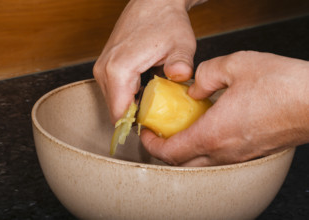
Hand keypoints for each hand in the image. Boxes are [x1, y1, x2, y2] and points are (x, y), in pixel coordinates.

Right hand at [93, 0, 205, 122]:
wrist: (153, 3)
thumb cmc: (165, 21)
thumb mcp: (181, 44)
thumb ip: (181, 63)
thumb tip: (180, 77)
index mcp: (118, 69)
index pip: (119, 114)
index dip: (136, 126)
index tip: (154, 129)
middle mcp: (104, 70)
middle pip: (116, 110)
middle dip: (136, 118)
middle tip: (159, 117)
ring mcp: (102, 68)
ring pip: (114, 102)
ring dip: (133, 106)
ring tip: (154, 103)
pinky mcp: (105, 66)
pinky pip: (114, 91)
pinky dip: (129, 96)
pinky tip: (146, 91)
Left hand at [141, 51, 308, 165]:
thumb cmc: (283, 86)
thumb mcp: (236, 65)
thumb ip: (206, 75)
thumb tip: (195, 89)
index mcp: (213, 133)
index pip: (170, 151)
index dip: (152, 143)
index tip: (147, 132)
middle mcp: (224, 151)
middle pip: (182, 163)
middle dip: (164, 150)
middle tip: (160, 133)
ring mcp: (239, 156)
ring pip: (200, 163)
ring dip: (185, 149)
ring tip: (182, 129)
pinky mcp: (251, 153)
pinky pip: (219, 157)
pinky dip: (205, 148)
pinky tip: (210, 128)